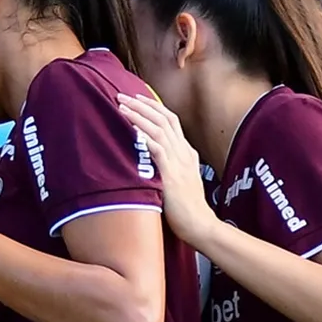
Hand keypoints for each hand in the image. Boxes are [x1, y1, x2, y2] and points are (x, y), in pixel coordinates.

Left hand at [116, 93, 217, 247]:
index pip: (171, 120)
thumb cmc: (188, 208)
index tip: (136, 99)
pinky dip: (144, 136)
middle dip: (142, 104)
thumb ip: (170, 167)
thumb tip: (153, 160)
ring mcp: (178, 163)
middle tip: (122, 95)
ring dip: (138, 115)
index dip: (153, 107)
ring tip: (121, 105)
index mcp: (186, 153)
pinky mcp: (171, 175)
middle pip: (163, 119)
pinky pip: (156, 149)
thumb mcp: (181, 181)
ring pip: (158, 129)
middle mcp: (183, 153)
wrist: (200, 225)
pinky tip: (131, 127)